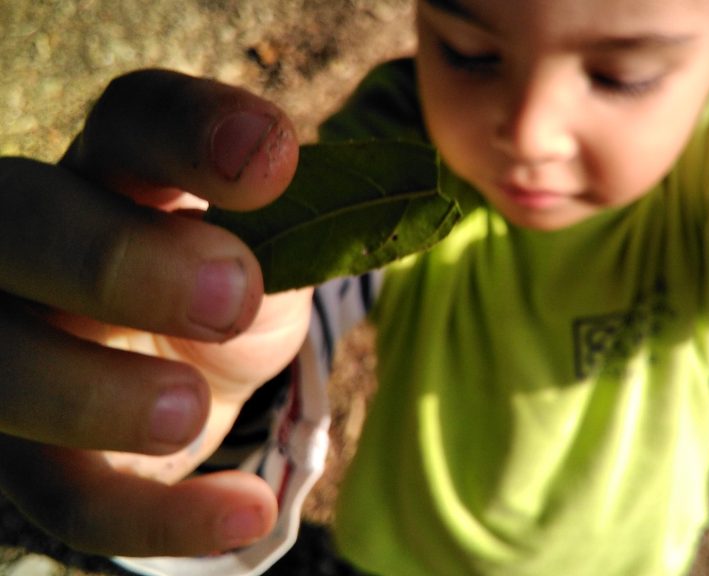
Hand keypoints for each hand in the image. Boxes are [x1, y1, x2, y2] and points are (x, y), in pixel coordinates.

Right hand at [0, 69, 311, 555]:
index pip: (135, 119)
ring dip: (95, 394)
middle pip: (23, 222)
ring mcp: (21, 348)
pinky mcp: (37, 452)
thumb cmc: (237, 280)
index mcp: (124, 170)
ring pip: (7, 368)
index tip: (273, 160)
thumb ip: (304, 226)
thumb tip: (353, 233)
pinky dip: (154, 516)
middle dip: (118, 258)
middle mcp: (44, 244)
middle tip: (232, 293)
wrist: (200, 368)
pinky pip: (67, 496)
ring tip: (189, 410)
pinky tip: (242, 514)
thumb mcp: (283, 245)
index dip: (194, 130)